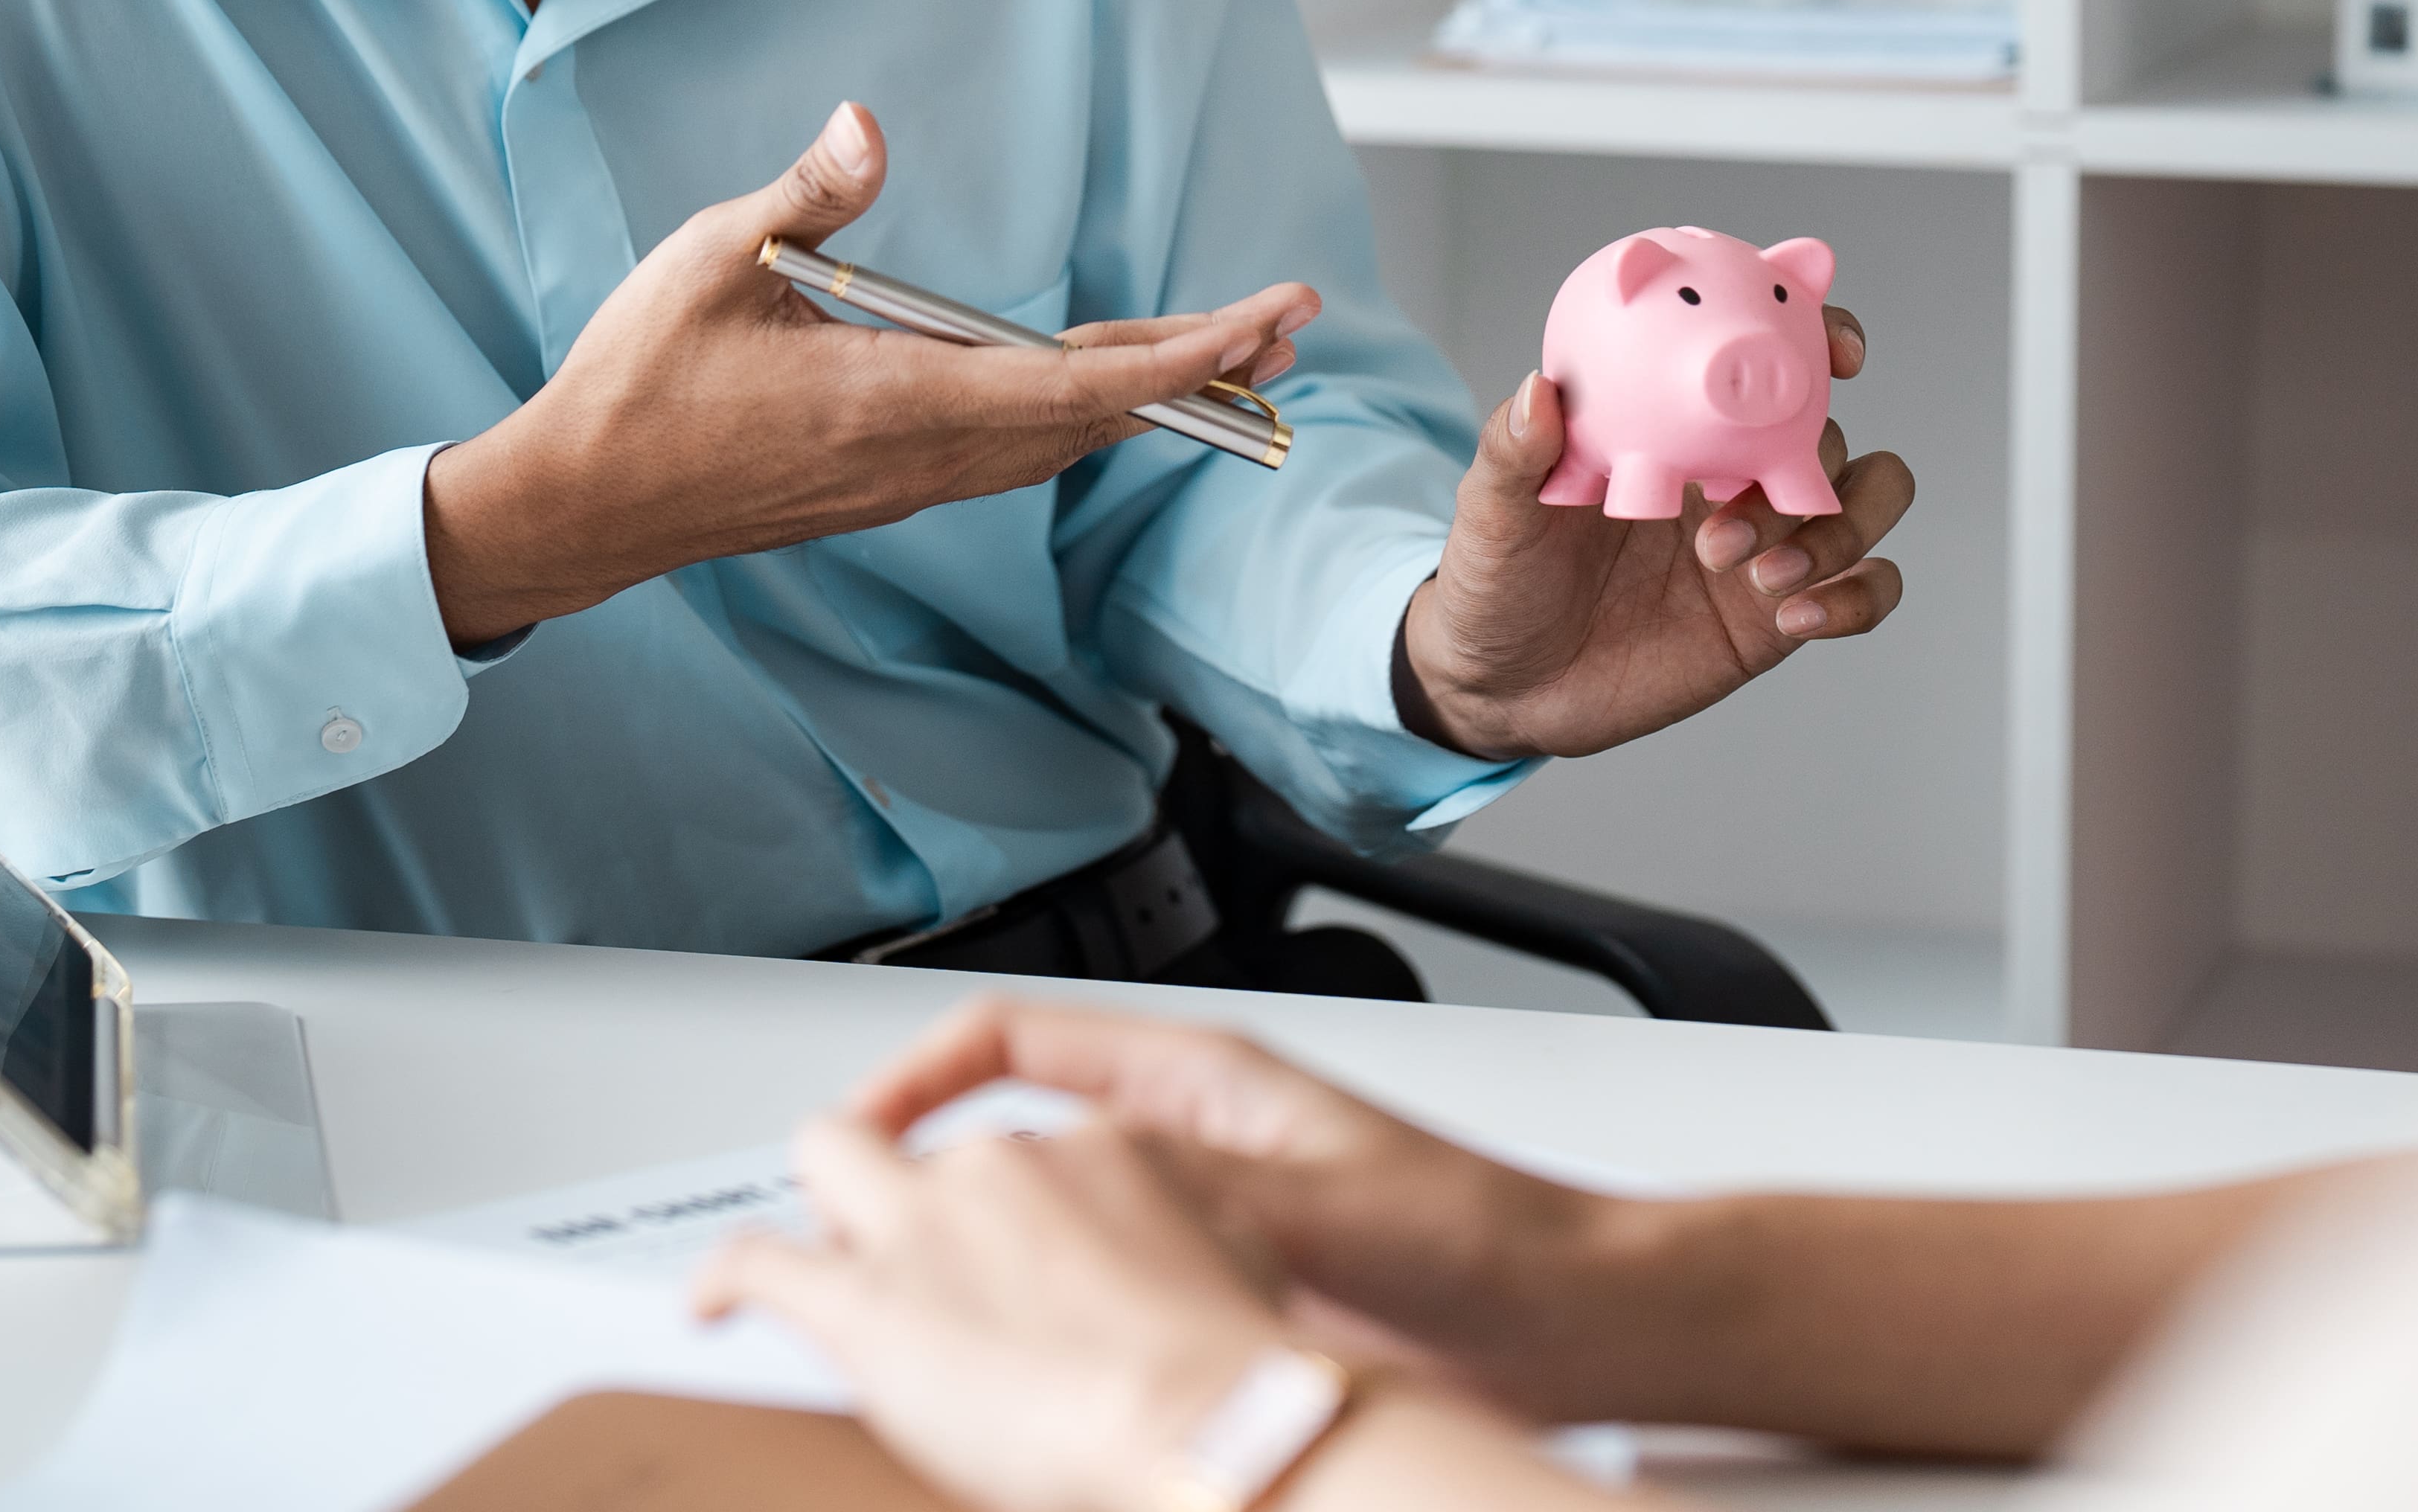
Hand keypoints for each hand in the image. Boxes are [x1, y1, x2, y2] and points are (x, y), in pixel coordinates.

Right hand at [421, 103, 1310, 644]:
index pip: (1078, 388)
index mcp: (894, 400)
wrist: (584, 504)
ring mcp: (908, 483)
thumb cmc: (639, 380)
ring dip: (1151, 398)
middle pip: (1098, 420)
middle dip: (1205, 369)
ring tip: (1232, 356)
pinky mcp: (887, 486)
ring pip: (1063, 443)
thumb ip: (805, 196)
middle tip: (1291, 323)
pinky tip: (1103, 388)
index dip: (1188, 354)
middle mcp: (922, 457)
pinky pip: (1017, 453)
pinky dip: (1084, 417)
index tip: (1267, 318)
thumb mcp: (711, 261)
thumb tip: (868, 124)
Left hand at [692, 1109, 1297, 1511]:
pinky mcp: (865, 1300)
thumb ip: (1180, 1242)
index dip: (1001, 1208)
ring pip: (830, 1161)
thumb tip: (1167, 1268)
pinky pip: (760, 1260)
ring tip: (824, 1265)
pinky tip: (713, 1301)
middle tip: (902, 1251)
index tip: (1004, 1250)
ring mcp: (926, 1223)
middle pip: (920, 1146)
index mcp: (1102, 1145)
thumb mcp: (1236, 1266)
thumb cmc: (1233, 1373)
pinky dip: (727, 1276)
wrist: (1207, 1423)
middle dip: (899, 1186)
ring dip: (825, 1209)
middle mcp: (1003, 1163)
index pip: (1022, 1146)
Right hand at [816, 998, 1650, 1421]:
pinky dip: (1035, 1330)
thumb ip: (1202, 1196)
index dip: (918, 1075)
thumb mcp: (1319, 1199)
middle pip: (1010, 1134)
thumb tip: (1076, 1194)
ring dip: (972, 1258)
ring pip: (1041, 1223)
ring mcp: (1198, 1225)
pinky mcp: (1218, 1303)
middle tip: (845, 1234)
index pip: (1014, 1040)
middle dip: (918, 1176)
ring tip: (901, 1311)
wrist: (1573, 1322)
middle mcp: (1189, 1146)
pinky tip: (1009, 1377)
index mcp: (1201, 1083)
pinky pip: (1093, 1302)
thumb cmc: (1482, 1234)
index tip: (851, 1133)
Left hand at [1391, 310, 1913, 759]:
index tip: (1835, 351)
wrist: (1501, 686)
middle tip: (1735, 499)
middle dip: (1814, 455)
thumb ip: (1515, 453)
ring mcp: (1766, 546)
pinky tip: (1796, 613)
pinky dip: (1855, 597)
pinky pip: (1864, 593)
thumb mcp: (1492, 512)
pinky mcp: (1777, 619)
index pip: (1770, 361)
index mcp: (1678, 429)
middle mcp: (1734, 477)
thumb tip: (1539, 391)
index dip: (1821, 337)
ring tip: (1757, 572)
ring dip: (1838, 528)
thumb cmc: (1497, 580)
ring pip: (1866, 504)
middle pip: (1833, 432)